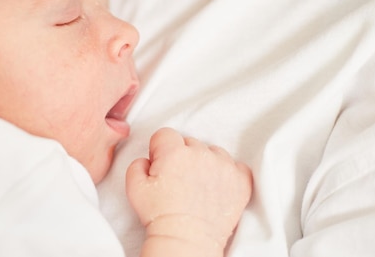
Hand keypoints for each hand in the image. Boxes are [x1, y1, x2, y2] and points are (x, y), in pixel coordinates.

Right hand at [126, 128, 251, 249]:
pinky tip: (217, 186)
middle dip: (182, 156)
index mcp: (174, 152)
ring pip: (213, 151)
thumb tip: (148, 159)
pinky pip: (237, 165)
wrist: (185, 240)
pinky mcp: (241, 181)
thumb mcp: (134, 187)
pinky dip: (229, 173)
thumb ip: (137, 163)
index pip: (166, 134)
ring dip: (206, 162)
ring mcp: (224, 166)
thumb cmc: (160, 216)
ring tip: (198, 184)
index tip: (161, 165)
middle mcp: (201, 154)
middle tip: (178, 179)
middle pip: (189, 141)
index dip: (160, 150)